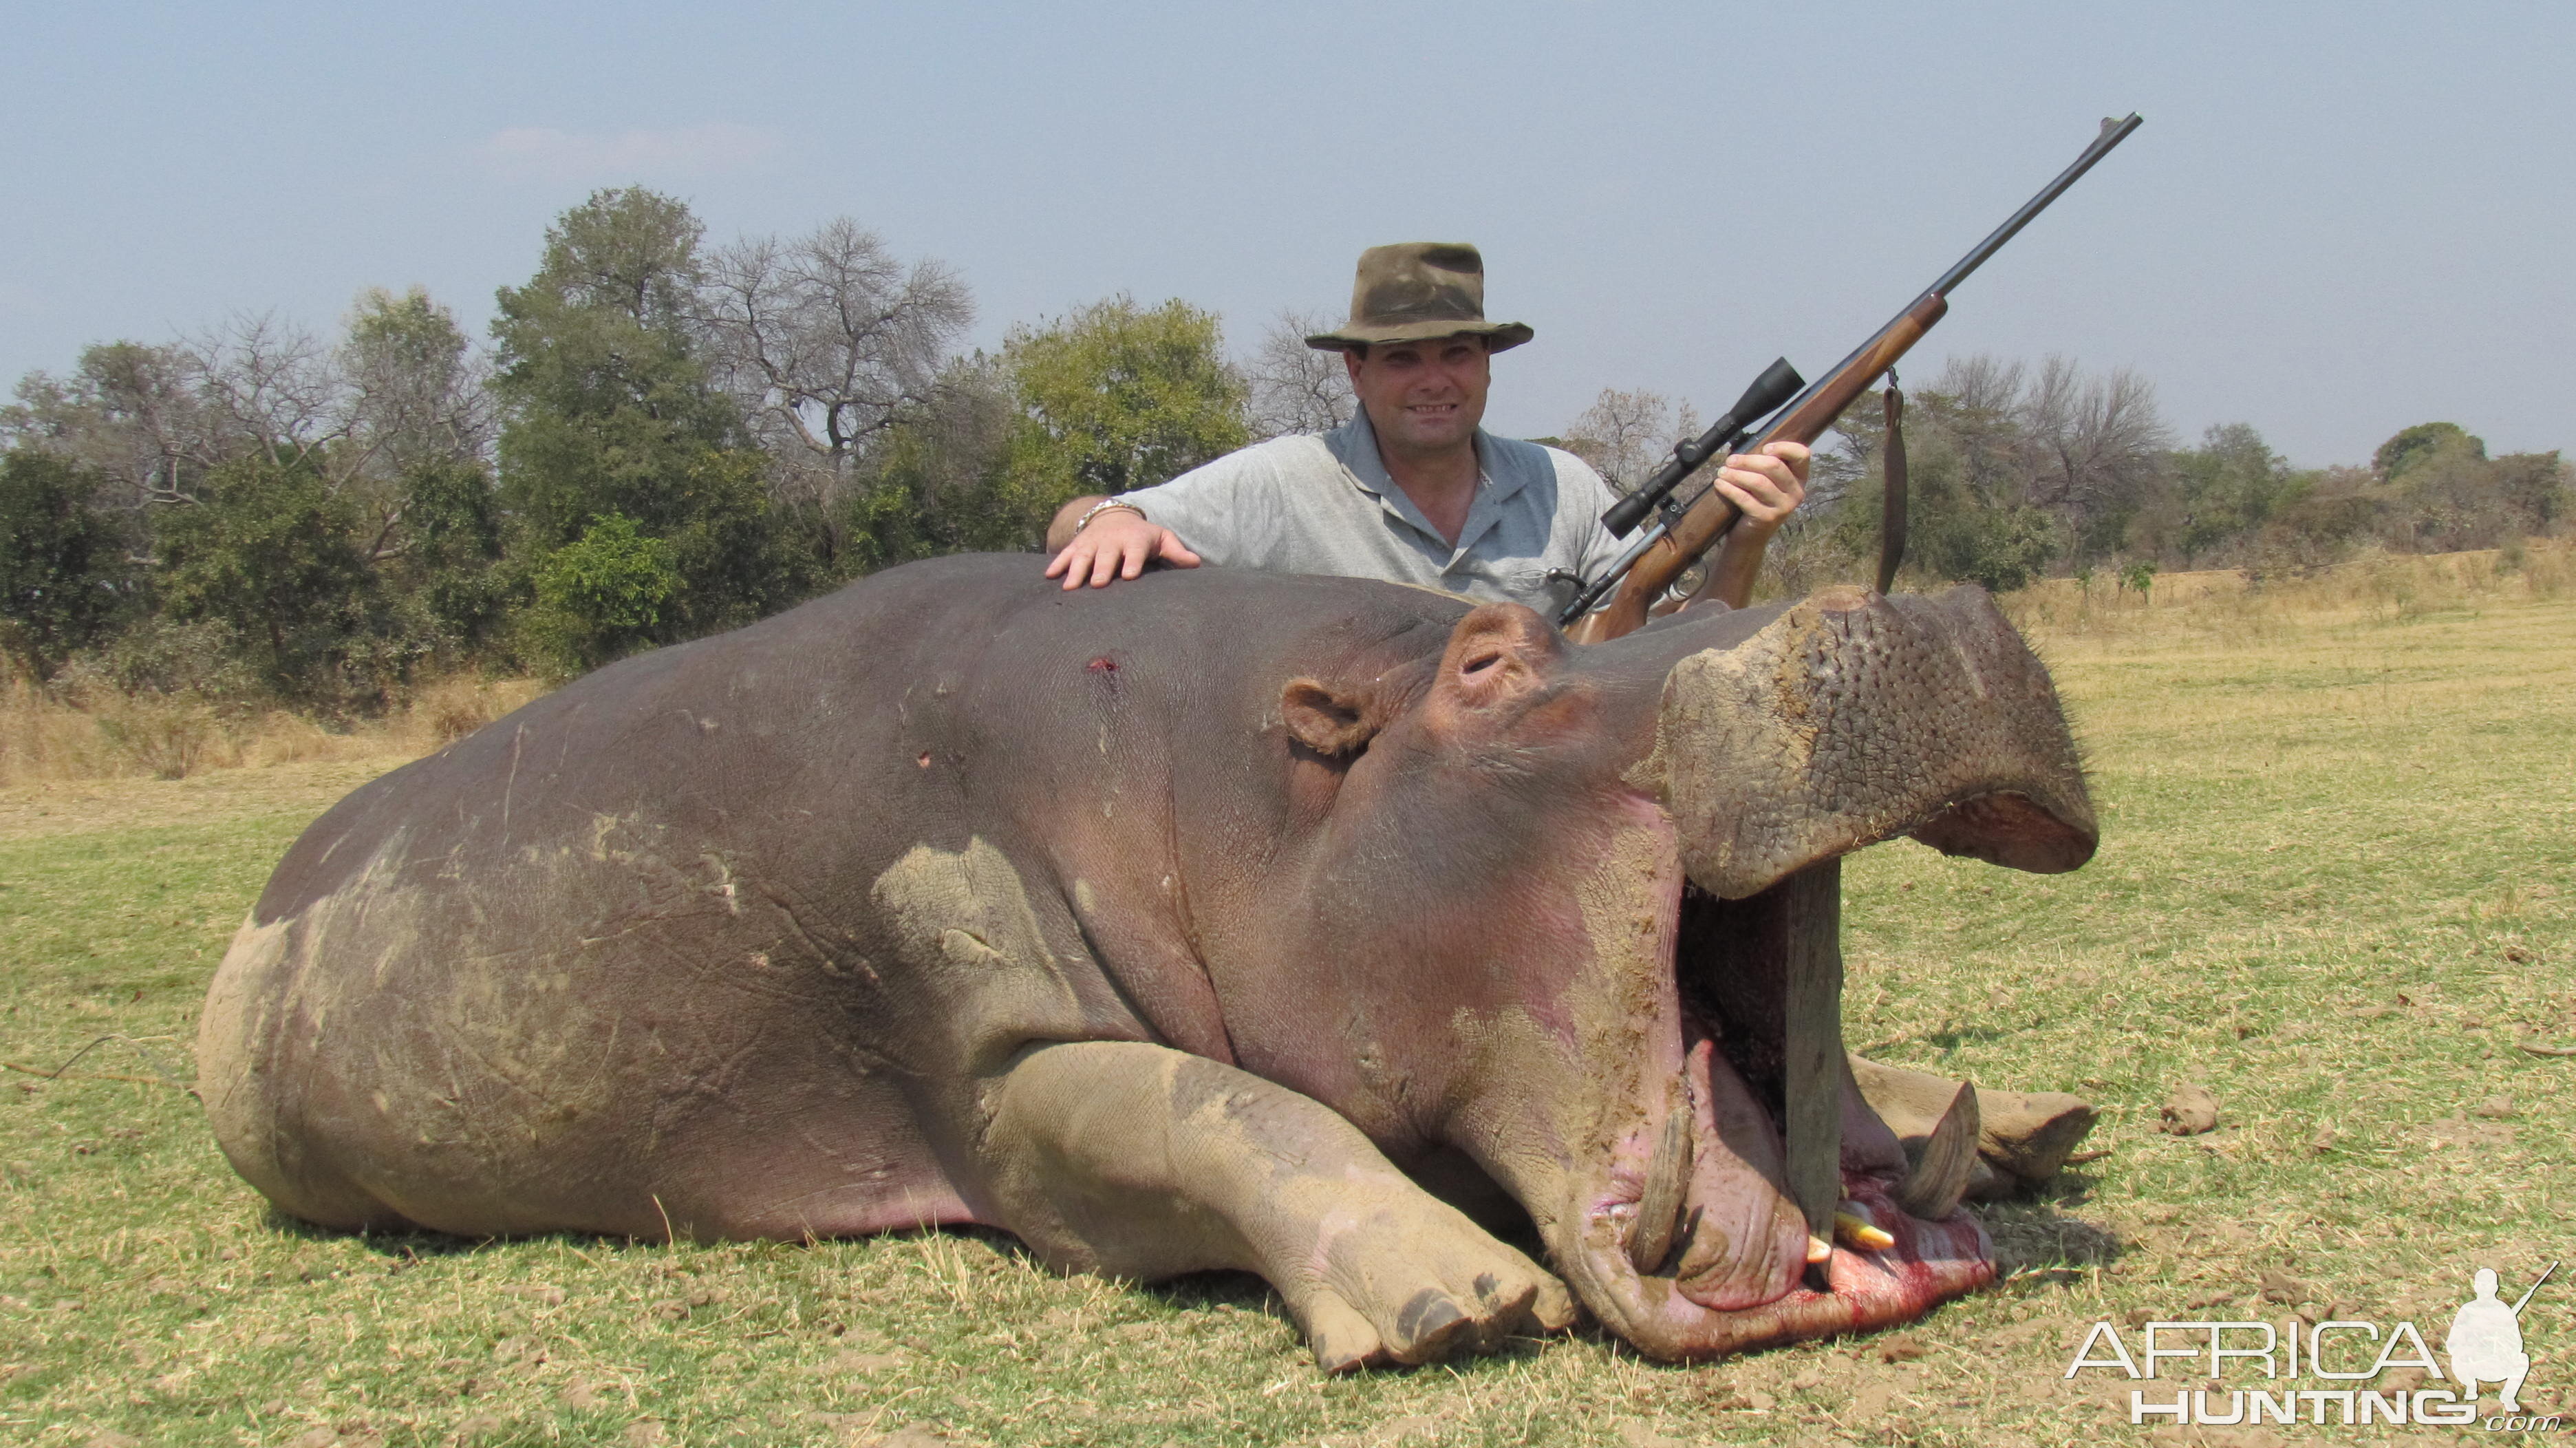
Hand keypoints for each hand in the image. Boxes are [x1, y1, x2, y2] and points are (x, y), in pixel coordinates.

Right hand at [1042, 510, 1202, 589]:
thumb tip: (1197, 563)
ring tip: (1070, 587)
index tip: (1130, 575)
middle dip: (1102, 569)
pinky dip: (1057, 564)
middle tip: (1099, 583)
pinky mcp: (1077, 545)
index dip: (1132, 562)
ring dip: (1076, 571)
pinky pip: (1065, 554)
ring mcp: (1092, 543)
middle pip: (1106, 556)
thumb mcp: (1161, 538)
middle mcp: (1112, 541)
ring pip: (1083, 557)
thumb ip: (1177, 551)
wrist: (1113, 517)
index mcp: (1135, 541)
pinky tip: (1049, 576)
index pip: (1135, 552)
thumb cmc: (1142, 536)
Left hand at [1712, 440, 1809, 537]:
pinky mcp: (1767, 518)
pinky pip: (1745, 498)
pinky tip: (1719, 484)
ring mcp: (1783, 507)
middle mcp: (1796, 493)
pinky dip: (1730, 489)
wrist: (1750, 538)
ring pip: (1758, 482)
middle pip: (1774, 466)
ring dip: (1736, 474)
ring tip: (1722, 472)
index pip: (1802, 455)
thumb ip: (1763, 465)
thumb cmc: (1755, 503)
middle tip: (1730, 460)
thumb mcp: (1765, 483)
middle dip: (1749, 460)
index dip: (1784, 447)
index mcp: (1799, 479)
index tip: (1764, 448)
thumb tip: (1744, 447)